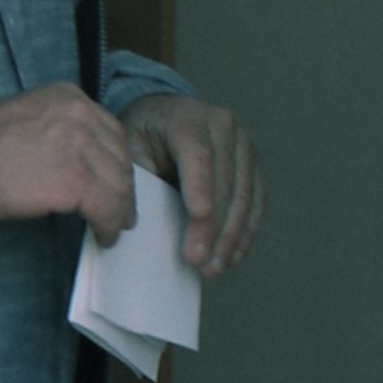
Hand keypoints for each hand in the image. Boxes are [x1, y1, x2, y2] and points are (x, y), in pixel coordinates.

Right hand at [0, 82, 137, 237]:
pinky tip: (104, 236)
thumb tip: (68, 160)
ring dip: (120, 208)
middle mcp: (81, 114)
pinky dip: (109, 224)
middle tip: (122, 207)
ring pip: (118, 182)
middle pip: (118, 154)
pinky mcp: (76, 181)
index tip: (114, 178)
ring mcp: (81, 147)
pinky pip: (107, 207)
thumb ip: (54, 129)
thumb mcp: (23, 118)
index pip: (108, 130)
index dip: (114, 159)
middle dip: (122, 183)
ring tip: (116, 225)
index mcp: (67, 97)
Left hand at [126, 95, 264, 276]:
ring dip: (232, 234)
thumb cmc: (141, 138)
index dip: (200, 186)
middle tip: (199, 261)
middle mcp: (221, 123)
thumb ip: (133, 177)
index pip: (197, 153)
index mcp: (186, 116)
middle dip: (214, 224)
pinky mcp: (251, 162)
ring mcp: (241, 142)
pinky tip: (233, 256)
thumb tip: (136, 218)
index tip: (199, 217)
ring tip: (214, 267)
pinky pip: (256, 199)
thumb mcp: (126, 148)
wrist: (161, 118)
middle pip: (224, 178)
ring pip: (244, 192)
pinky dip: (246, 230)